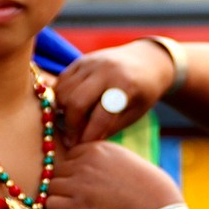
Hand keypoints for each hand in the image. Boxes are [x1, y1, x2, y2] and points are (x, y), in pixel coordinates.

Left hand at [46, 141, 183, 208]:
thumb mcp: (123, 157)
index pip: (70, 154)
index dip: (74, 169)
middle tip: (76, 195)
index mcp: (97, 148)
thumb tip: (86, 165)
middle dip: (65, 182)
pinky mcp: (79, 204)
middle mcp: (85, 162)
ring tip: (72, 205)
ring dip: (60, 196)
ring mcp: (80, 183)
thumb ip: (102, 157)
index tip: (82, 180)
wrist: (154, 204)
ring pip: (51, 186)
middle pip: (58, 170)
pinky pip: (51, 203)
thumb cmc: (145, 184)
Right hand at [54, 40, 173, 146]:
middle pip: (75, 101)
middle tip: (72, 140)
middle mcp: (106, 70)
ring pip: (63, 90)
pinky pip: (62, 80)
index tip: (81, 148)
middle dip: (71, 125)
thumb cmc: (143, 93)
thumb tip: (83, 143)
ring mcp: (92, 62)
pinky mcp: (81, 60)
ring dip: (62, 110)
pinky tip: (68, 108)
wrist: (148, 60)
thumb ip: (110, 127)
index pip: (100, 116)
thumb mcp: (135, 113)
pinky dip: (60, 96)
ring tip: (72, 123)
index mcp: (125, 85)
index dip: (88, 136)